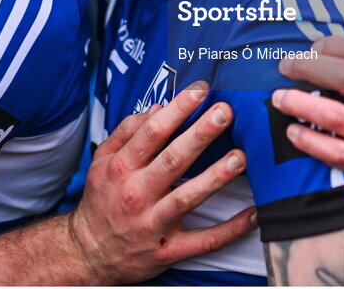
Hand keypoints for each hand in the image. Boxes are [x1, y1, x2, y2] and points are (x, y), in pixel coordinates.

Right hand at [69, 82, 255, 283]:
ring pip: (188, 198)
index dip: (177, 109)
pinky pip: (204, 241)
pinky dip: (230, 230)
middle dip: (200, 134)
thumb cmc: (103, 199)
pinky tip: (253, 214)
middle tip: (224, 112)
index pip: (152, 133)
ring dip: (215, 178)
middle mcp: (137, 193)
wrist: (90, 252)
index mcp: (122, 167)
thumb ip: (127, 131)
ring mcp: (153, 223)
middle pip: (173, 160)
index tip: (200, 91)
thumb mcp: (103, 160)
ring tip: (240, 157)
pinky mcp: (168, 250)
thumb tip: (157, 108)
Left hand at [274, 36, 343, 215]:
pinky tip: (294, 132)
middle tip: (286, 66)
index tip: (315, 47)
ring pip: (334, 116)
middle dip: (306, 67)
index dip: (335, 44)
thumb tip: (343, 49)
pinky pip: (337, 154)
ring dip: (298, 104)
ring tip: (280, 98)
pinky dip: (310, 142)